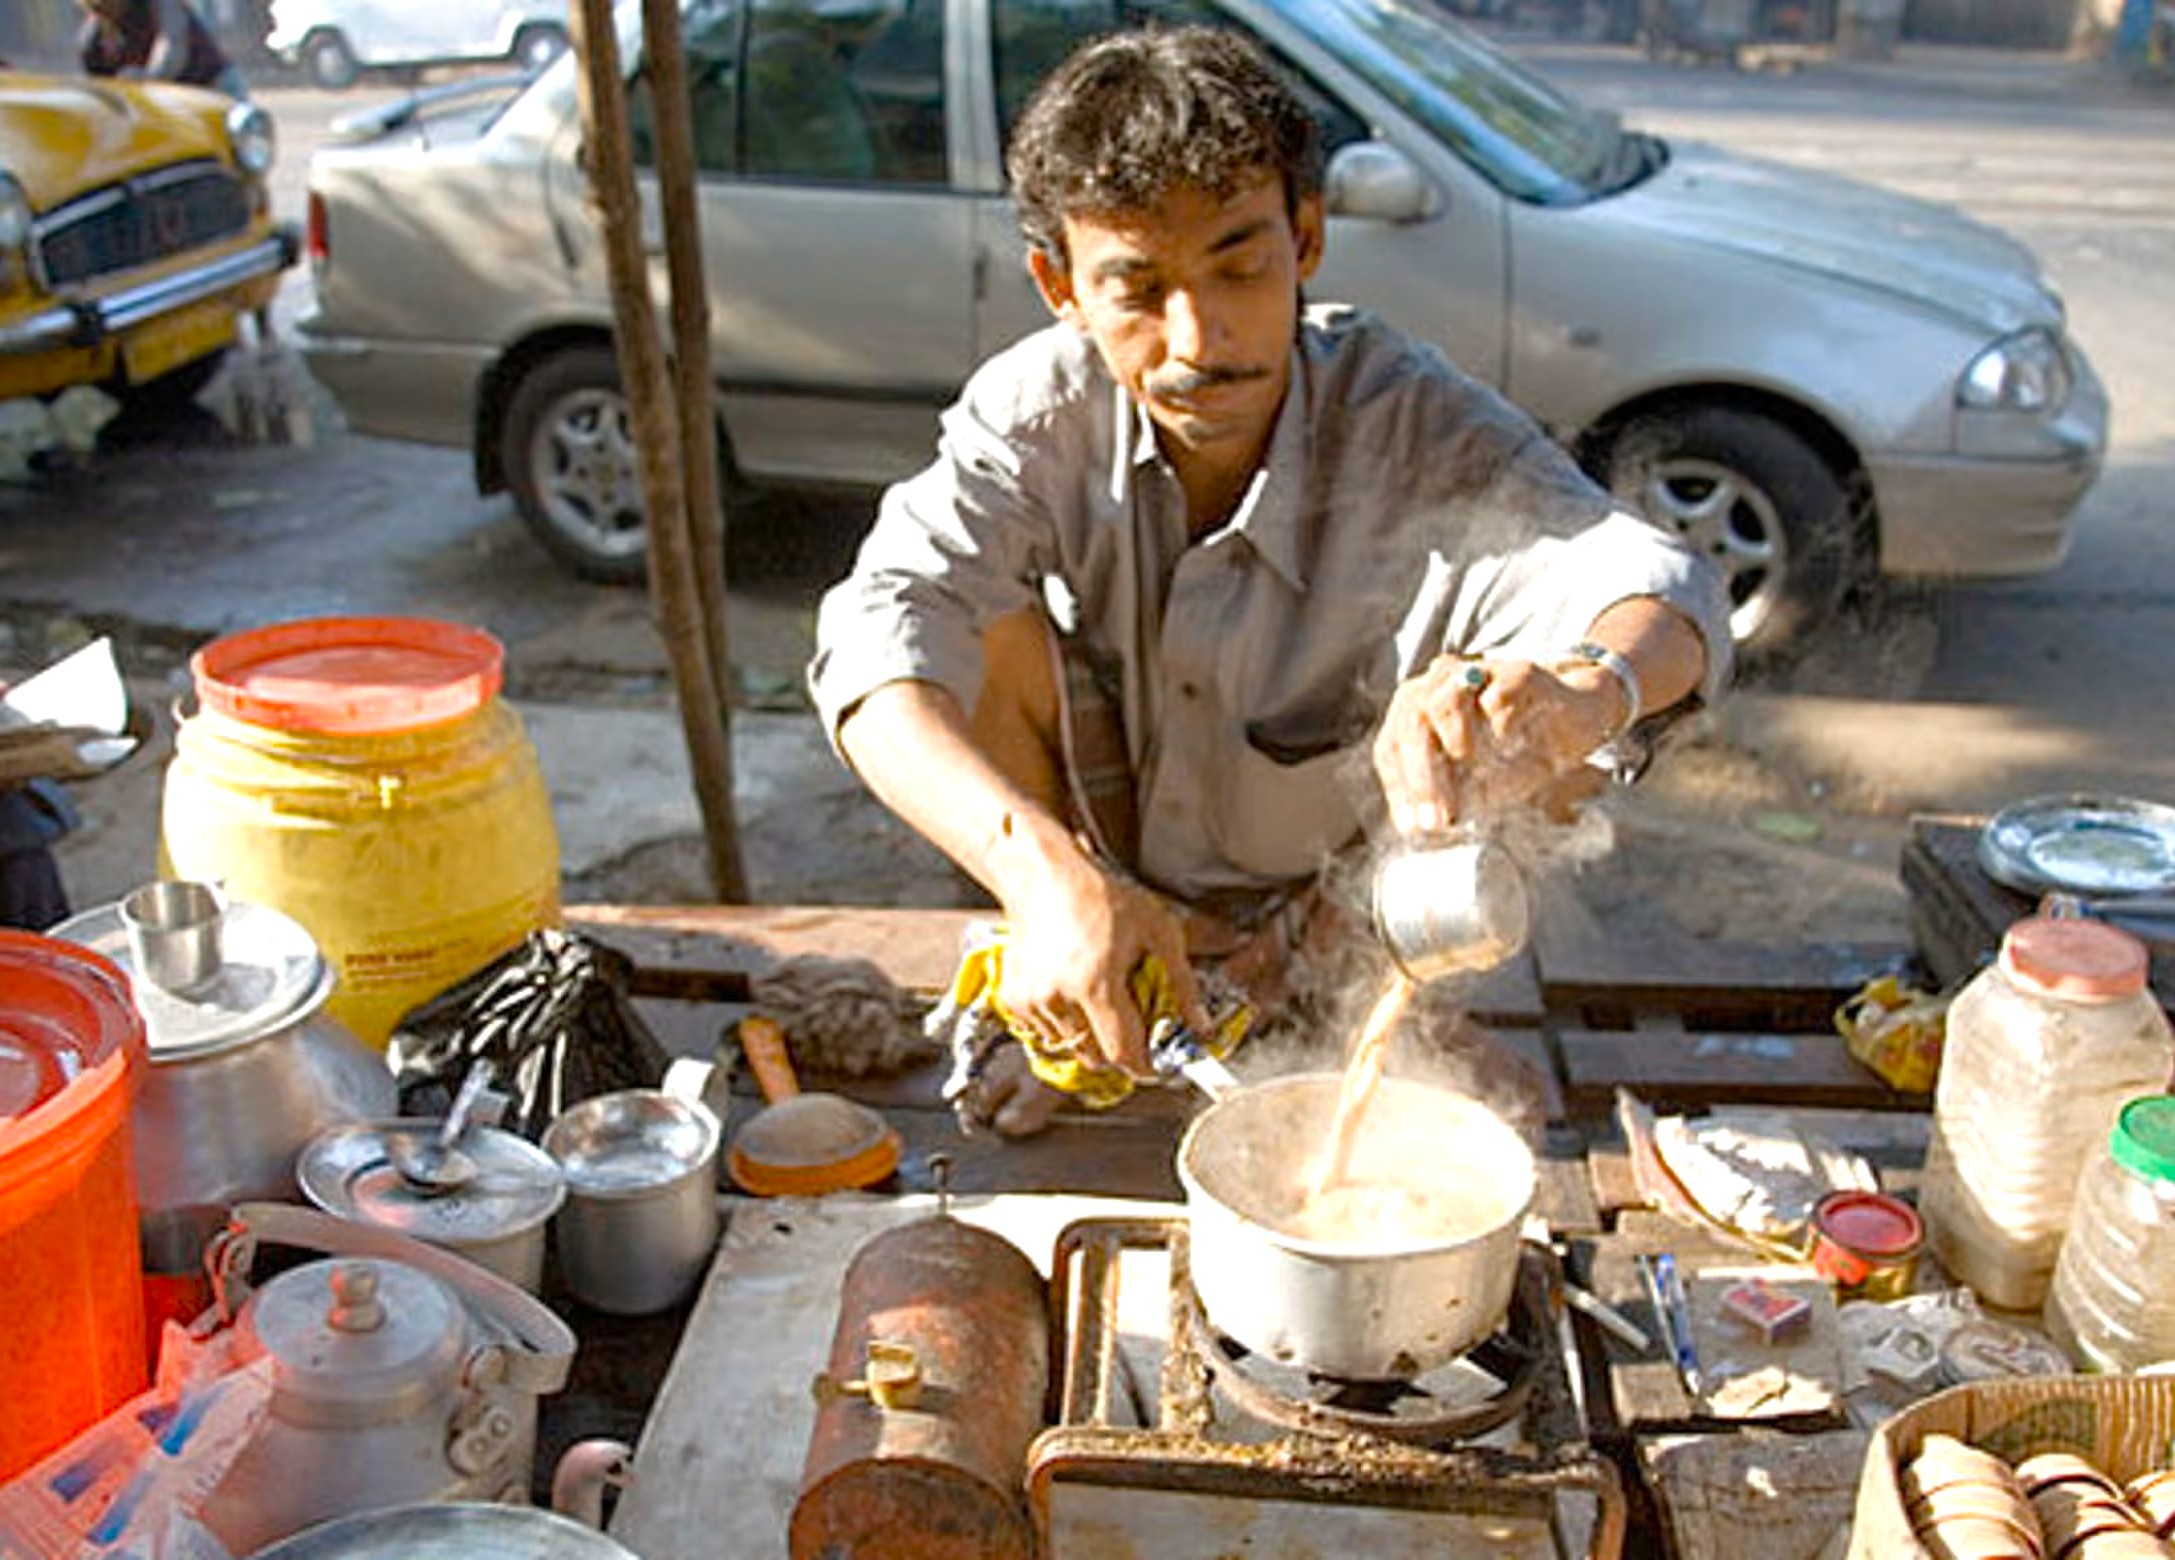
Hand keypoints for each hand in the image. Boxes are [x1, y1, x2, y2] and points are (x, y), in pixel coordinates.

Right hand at [995, 828, 1203, 1076]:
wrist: (1045, 878)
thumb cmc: (1103, 898)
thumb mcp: (1159, 931)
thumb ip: (1183, 984)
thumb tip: (1201, 1026)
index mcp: (1096, 984)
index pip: (1122, 1053)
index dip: (1145, 1066)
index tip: (1158, 1064)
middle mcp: (1058, 998)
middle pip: (1096, 1058)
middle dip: (1118, 1048)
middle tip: (1132, 1021)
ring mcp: (1031, 1001)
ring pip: (1071, 1045)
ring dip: (1090, 1033)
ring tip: (1099, 994)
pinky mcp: (1013, 999)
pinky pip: (1045, 1032)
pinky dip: (1064, 1021)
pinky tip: (1072, 989)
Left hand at [1372, 654, 1625, 833]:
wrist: (1576, 720)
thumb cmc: (1517, 754)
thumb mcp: (1478, 784)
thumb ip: (1450, 796)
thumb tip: (1422, 827)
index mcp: (1418, 708)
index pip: (1391, 746)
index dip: (1398, 789)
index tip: (1413, 827)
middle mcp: (1439, 684)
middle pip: (1412, 723)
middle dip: (1423, 778)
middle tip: (1441, 820)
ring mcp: (1477, 673)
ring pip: (1444, 703)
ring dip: (1453, 748)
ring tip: (1471, 777)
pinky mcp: (1517, 673)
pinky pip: (1496, 698)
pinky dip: (1498, 730)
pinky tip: (1508, 749)